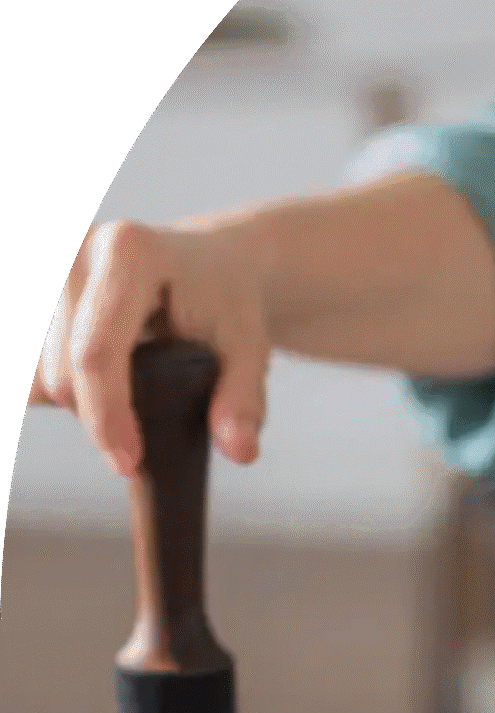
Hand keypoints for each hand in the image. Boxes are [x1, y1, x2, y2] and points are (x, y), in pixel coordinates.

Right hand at [32, 217, 273, 474]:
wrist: (210, 263)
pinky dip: (56, 385)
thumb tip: (240, 451)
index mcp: (130, 254)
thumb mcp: (249, 349)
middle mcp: (76, 250)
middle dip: (98, 415)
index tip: (129, 462)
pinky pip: (27, 367)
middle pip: (60, 370)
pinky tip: (90, 380)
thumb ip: (243, 401)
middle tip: (143, 429)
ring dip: (74, 400)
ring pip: (35, 373)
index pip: (97, 352)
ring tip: (127, 386)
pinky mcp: (32, 285)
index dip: (106, 415)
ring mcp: (47, 264)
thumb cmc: (227, 303)